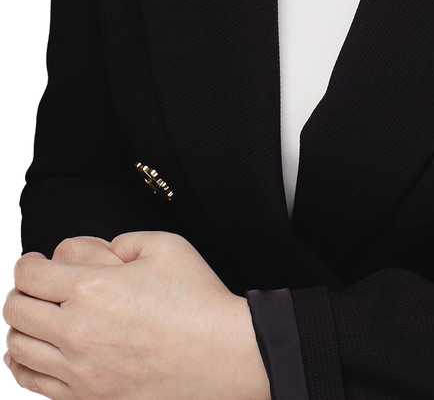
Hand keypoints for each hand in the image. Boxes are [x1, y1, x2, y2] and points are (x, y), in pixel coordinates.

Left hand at [4, 231, 269, 398]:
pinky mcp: (88, 396)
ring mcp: (79, 370)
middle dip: (22, 291)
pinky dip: (25, 364)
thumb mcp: (164, 245)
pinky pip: (33, 383)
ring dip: (23, 327)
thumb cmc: (198, 299)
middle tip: (39, 287)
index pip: (29, 274)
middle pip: (16, 310)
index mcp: (92, 288)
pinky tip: (39, 350)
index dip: (29, 263)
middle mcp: (77, 331)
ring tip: (41, 317)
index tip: (37, 262)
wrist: (221, 354)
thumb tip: (100, 253)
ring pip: (19, 348)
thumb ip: (122, 241)